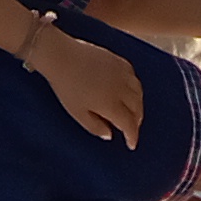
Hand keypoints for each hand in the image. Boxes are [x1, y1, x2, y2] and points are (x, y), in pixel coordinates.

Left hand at [28, 23, 144, 144]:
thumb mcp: (76, 113)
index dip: (132, 136)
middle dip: (137, 121)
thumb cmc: (66, 86)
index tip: (131, 144)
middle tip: (132, 128)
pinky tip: (129, 89)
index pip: (129, 124)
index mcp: (111, 104)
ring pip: (138, 91)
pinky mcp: (118, 59)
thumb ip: (94, 127)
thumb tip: (109, 135)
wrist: (61, 56)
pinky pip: (133, 75)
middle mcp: (121, 88)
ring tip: (133, 110)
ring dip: (138, 104)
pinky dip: (135, 86)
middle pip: (137, 108)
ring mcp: (121, 72)